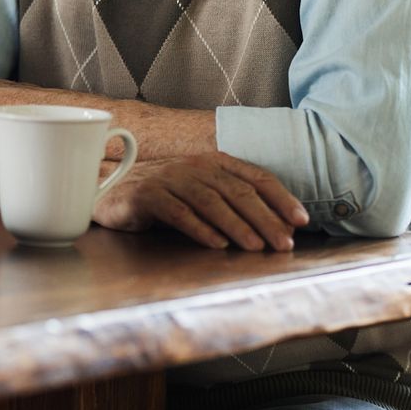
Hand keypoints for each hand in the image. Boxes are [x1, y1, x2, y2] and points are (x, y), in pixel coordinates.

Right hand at [93, 153, 310, 251]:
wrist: (109, 192)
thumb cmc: (162, 198)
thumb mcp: (200, 195)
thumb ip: (232, 204)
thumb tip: (277, 226)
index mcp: (212, 163)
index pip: (255, 177)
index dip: (281, 198)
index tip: (301, 221)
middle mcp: (193, 166)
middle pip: (237, 191)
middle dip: (265, 218)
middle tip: (284, 243)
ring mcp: (169, 178)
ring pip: (211, 201)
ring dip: (237, 225)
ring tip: (255, 246)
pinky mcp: (147, 195)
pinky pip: (178, 212)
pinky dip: (200, 228)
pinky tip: (217, 244)